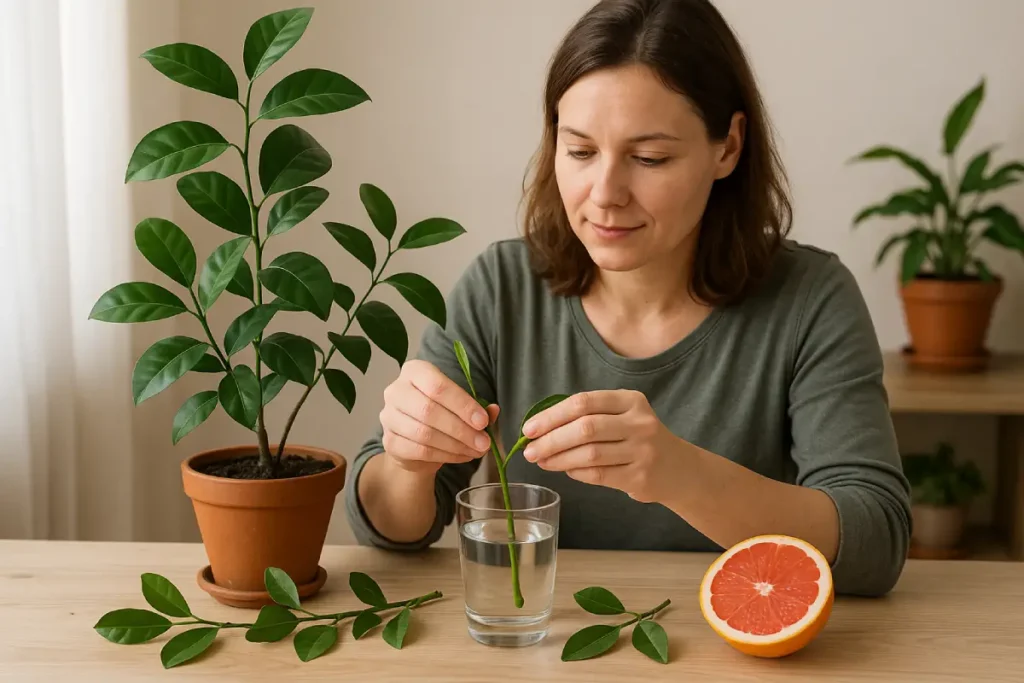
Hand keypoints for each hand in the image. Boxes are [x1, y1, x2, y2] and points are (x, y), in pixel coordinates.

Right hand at [379, 360, 498, 474]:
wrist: (414, 438)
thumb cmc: (440, 412)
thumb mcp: (460, 404)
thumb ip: (477, 407)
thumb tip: (493, 411)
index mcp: (415, 371)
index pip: (438, 386)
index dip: (462, 405)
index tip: (483, 422)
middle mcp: (396, 390)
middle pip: (429, 410)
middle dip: (461, 429)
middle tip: (484, 442)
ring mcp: (389, 417)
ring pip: (424, 434)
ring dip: (456, 446)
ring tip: (475, 451)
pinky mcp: (389, 442)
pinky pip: (419, 451)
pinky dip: (445, 456)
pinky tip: (461, 456)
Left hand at [521, 389, 684, 503]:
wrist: (679, 469)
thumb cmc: (638, 439)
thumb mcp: (622, 417)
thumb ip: (589, 417)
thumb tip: (540, 430)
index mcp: (630, 400)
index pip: (584, 402)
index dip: (552, 415)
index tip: (529, 428)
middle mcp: (639, 422)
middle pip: (585, 428)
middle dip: (551, 439)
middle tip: (529, 450)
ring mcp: (642, 450)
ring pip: (589, 453)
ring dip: (558, 459)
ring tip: (541, 461)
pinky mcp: (640, 476)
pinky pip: (598, 474)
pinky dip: (576, 473)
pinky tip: (564, 470)